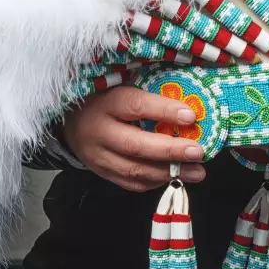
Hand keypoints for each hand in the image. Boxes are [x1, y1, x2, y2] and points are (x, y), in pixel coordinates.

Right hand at [62, 86, 207, 191]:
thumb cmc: (104, 98)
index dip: (164, 111)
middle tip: (198, 152)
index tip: (191, 116)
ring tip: (197, 172)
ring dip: (169, 173)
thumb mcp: (120, 86)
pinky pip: (130, 183)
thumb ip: (149, 93)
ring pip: (135, 170)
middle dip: (171, 151)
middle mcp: (99, 132)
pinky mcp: (101, 172)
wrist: (69, 121)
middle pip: (136, 145)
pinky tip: (174, 176)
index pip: (136, 106)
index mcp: (106, 103)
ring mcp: (98, 156)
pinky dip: (155, 181)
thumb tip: (189, 103)